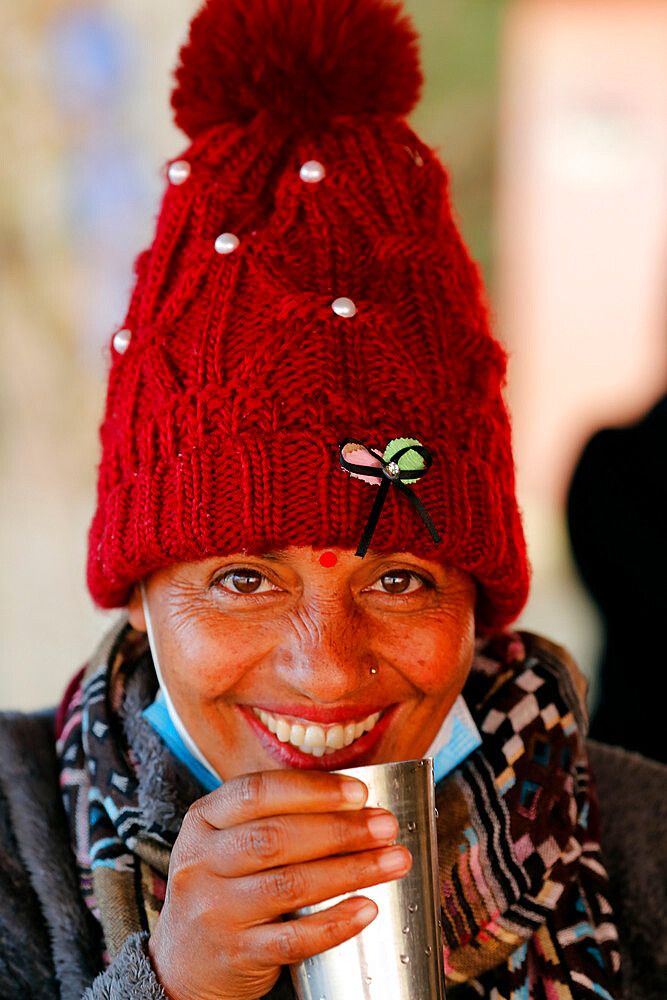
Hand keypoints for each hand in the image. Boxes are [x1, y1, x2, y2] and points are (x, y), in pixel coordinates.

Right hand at [148, 770, 410, 999]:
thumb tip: (351, 797)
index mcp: (203, 820)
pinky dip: (335, 923)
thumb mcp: (226, 841)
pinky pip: (292, 939)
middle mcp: (201, 862)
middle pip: (276, 837)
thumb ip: (272, 815)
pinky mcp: (235, 954)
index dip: (313, 790)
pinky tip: (366, 909)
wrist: (182, 963)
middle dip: (341, 829)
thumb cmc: (222, 886)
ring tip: (393, 861)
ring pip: (289, 885)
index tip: (359, 792)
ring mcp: (215, 911)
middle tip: (386, 826)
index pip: (258, 791)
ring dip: (350, 871)